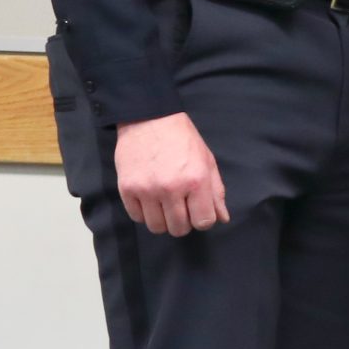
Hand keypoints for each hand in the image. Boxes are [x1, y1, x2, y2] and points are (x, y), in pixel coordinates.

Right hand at [113, 112, 228, 236]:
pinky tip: (150, 200)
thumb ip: (216, 192)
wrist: (149, 119)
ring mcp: (147, 190)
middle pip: (179, 229)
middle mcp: (171, 188)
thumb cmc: (183, 140)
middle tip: (181, 208)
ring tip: (164, 204)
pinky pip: (136, 217)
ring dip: (163, 220)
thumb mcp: (207, 162)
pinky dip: (144, 213)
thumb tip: (222, 218)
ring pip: (156, 227)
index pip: (204, 222)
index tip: (198, 211)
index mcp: (196, 181)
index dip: (203, 219)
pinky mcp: (126, 189)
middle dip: (183, 222)